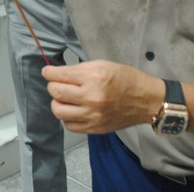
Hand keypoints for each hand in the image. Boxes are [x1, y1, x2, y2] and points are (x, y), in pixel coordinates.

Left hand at [43, 60, 162, 133]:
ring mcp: (93, 115)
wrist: (146, 100)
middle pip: (56, 92)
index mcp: (93, 77)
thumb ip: (79, 69)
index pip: (59, 75)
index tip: (47, 72)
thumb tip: (58, 73)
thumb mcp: (102, 65)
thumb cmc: (126, 78)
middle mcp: (91, 97)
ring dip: (58, 102)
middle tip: (58, 83)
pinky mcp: (95, 128)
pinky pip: (70, 125)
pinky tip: (73, 110)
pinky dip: (67, 117)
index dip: (49, 72)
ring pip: (58, 111)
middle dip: (53, 85)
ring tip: (65, 98)